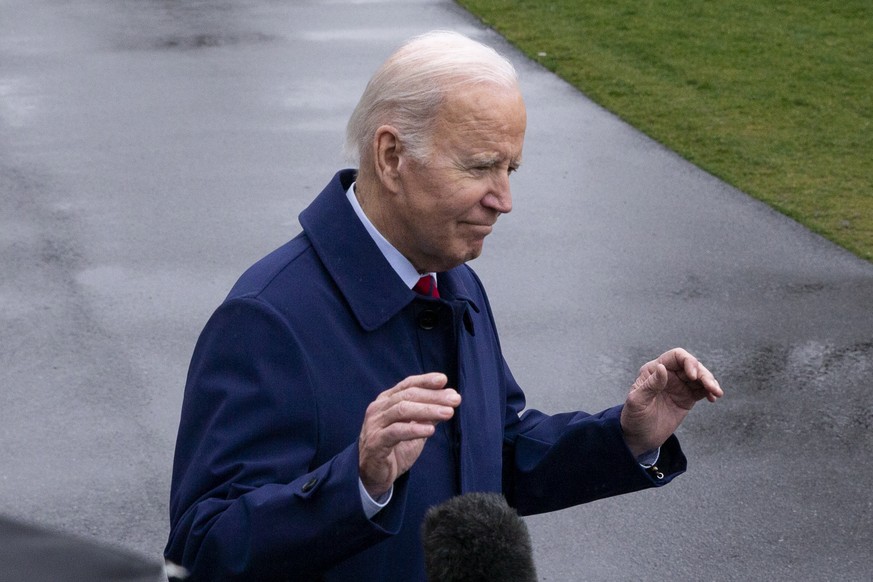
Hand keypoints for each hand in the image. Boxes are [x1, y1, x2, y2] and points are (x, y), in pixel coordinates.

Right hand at [358, 373, 460, 497]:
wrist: (375, 476)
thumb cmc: (395, 450)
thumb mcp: (415, 430)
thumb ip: (427, 416)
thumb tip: (448, 402)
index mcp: (386, 401)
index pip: (407, 385)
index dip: (425, 381)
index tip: (444, 380)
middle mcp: (378, 409)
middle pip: (407, 396)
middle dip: (433, 396)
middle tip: (455, 399)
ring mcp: (375, 425)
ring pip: (402, 410)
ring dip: (428, 410)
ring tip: (449, 413)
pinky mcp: (375, 442)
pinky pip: (396, 432)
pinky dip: (414, 429)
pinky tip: (431, 430)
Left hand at [620, 348, 722, 457]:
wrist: (639, 437)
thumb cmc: (633, 417)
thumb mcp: (637, 402)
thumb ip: (650, 385)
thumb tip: (663, 368)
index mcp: (654, 370)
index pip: (676, 356)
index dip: (688, 361)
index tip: (693, 376)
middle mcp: (668, 374)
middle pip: (691, 365)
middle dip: (704, 374)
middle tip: (711, 387)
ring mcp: (679, 386)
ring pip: (699, 377)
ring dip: (710, 382)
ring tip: (717, 393)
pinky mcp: (687, 398)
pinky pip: (701, 390)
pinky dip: (710, 391)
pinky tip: (713, 397)